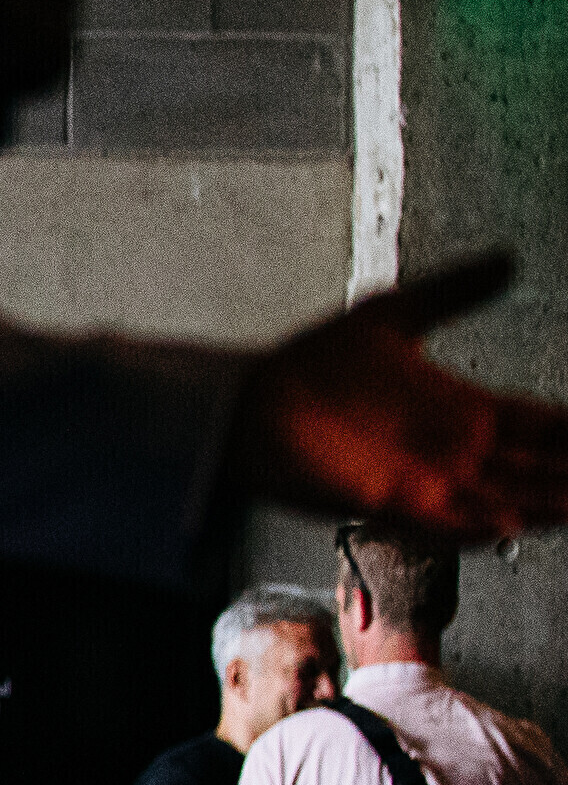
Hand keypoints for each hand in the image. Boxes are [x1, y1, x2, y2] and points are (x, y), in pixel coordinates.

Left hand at [228, 250, 567, 538]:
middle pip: (541, 466)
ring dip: (551, 501)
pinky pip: (451, 521)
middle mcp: (457, 450)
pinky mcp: (391, 499)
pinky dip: (486, 525)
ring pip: (512, 498)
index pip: (544, 425)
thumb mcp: (392, 317)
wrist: (248, 402)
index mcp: (464, 411)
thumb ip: (454, 291)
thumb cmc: (312, 365)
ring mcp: (428, 478)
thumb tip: (510, 259)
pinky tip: (521, 524)